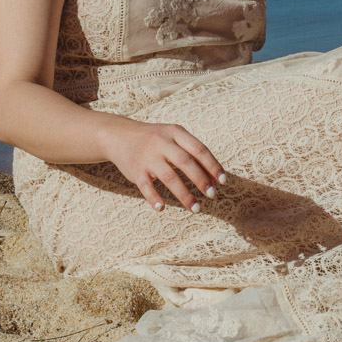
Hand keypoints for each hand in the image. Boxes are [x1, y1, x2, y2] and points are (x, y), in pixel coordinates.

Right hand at [99, 118, 227, 212]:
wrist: (119, 135)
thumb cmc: (154, 139)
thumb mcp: (172, 136)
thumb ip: (190, 151)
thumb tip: (213, 175)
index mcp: (175, 133)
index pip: (199, 149)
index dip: (213, 166)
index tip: (223, 181)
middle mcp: (162, 143)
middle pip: (186, 163)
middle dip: (201, 180)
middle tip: (213, 195)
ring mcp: (148, 157)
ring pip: (169, 177)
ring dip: (185, 195)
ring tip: (196, 209)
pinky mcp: (136, 170)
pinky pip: (146, 186)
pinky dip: (154, 198)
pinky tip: (162, 208)